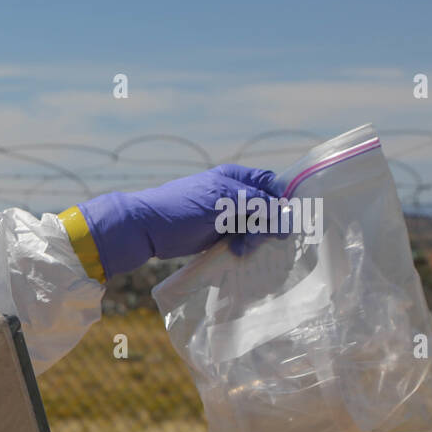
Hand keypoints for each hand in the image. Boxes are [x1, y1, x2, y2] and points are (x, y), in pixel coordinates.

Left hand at [78, 164, 282, 276]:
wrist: (147, 230)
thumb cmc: (182, 208)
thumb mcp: (221, 201)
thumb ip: (255, 203)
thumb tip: (285, 212)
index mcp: (236, 178)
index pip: (271, 185)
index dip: (281, 201)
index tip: (283, 220)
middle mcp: (234, 195)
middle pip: (268, 209)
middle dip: (267, 224)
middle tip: (257, 239)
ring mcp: (227, 216)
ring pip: (257, 227)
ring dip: (255, 239)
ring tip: (239, 248)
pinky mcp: (219, 235)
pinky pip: (243, 239)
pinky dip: (245, 246)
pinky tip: (237, 253)